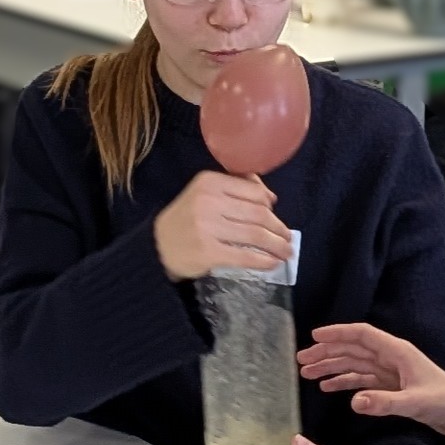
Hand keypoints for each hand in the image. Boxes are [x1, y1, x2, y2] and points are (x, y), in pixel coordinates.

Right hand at [152, 170, 292, 280]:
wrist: (157, 247)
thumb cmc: (186, 218)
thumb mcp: (204, 193)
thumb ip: (235, 187)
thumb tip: (271, 197)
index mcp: (209, 182)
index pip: (252, 191)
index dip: (269, 203)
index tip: (275, 213)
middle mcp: (209, 201)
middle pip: (258, 214)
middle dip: (278, 227)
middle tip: (288, 238)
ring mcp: (208, 228)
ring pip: (255, 235)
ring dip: (276, 245)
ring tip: (286, 251)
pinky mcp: (209, 252)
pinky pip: (245, 256)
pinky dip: (263, 260)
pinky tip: (272, 263)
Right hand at [299, 321, 444, 435]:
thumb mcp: (414, 402)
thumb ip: (384, 403)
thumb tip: (353, 401)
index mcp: (397, 351)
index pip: (362, 335)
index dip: (338, 334)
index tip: (314, 336)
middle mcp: (391, 357)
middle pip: (353, 349)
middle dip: (327, 352)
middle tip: (302, 360)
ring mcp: (390, 372)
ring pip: (354, 365)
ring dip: (331, 367)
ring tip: (307, 374)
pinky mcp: (391, 386)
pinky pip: (362, 380)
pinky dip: (344, 382)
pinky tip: (328, 388)